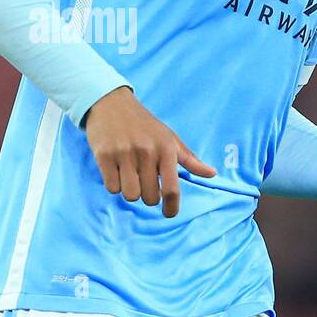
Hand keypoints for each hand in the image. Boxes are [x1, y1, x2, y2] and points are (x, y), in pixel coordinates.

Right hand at [84, 86, 215, 217]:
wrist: (111, 102)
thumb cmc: (144, 123)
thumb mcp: (169, 137)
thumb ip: (189, 159)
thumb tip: (212, 174)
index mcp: (166, 148)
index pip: (172, 189)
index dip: (171, 207)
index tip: (169, 213)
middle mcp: (146, 151)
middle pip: (149, 197)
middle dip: (147, 194)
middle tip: (144, 180)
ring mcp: (124, 153)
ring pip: (130, 195)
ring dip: (130, 190)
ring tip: (129, 175)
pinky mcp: (103, 155)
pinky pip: (111, 187)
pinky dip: (114, 184)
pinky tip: (115, 170)